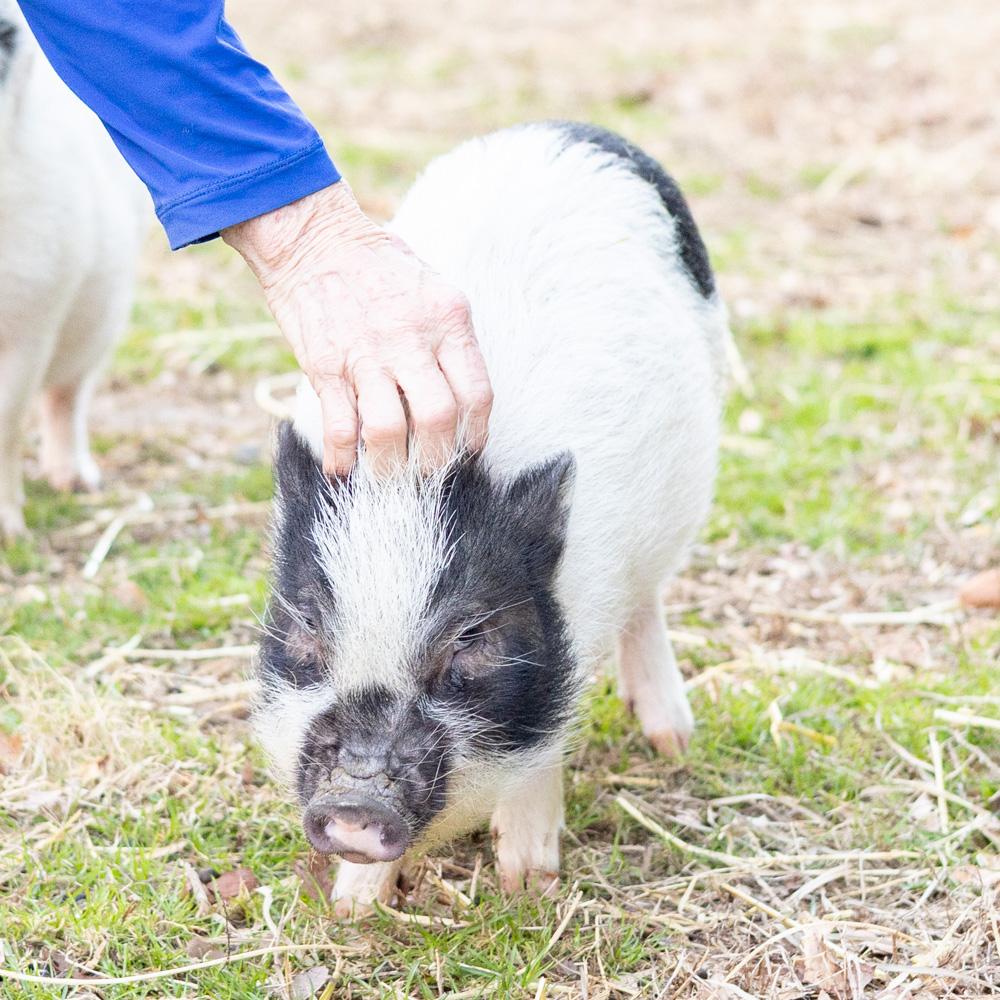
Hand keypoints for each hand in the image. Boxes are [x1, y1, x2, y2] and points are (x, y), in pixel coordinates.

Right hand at [222, 182, 492, 476]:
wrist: (313, 237)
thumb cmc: (378, 265)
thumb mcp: (433, 289)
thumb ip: (450, 339)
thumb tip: (462, 399)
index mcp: (447, 319)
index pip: (477, 394)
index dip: (476, 434)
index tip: (467, 450)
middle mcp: (411, 339)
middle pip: (438, 419)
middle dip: (436, 458)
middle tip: (429, 471)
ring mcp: (366, 354)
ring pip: (389, 431)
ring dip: (390, 466)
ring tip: (389, 475)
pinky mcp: (325, 366)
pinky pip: (339, 427)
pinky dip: (342, 459)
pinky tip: (343, 471)